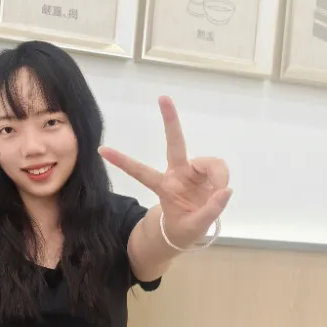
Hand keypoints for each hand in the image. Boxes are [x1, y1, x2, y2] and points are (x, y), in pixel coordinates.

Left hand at [99, 96, 231, 249]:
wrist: (189, 229)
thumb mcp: (193, 227)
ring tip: (220, 193)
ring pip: (209, 163)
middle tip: (162, 97)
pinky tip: (222, 191)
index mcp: (164, 187)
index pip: (141, 172)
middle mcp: (176, 173)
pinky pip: (218, 169)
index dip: (123, 161)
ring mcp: (192, 170)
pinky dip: (222, 179)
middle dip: (170, 120)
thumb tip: (225, 190)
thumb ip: (210, 211)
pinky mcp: (206, 172)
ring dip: (218, 175)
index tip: (101, 149)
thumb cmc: (182, 228)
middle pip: (174, 144)